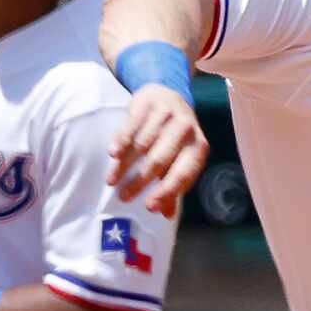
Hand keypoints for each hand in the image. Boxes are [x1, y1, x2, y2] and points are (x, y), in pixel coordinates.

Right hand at [106, 84, 208, 216]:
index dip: (166, 192)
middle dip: (139, 182)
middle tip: (124, 197)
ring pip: (141, 146)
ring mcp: (167, 114)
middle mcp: (186, 129)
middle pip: (159, 161)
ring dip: (124, 166)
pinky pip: (131, 127)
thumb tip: (166, 215)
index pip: (182, 174)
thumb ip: (173, 186)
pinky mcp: (148, 103)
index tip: (149, 207)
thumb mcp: (179, 159)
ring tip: (111, 181)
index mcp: (198, 148)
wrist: (169, 94)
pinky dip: (120, 142)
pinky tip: (112, 154)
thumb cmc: (174, 137)